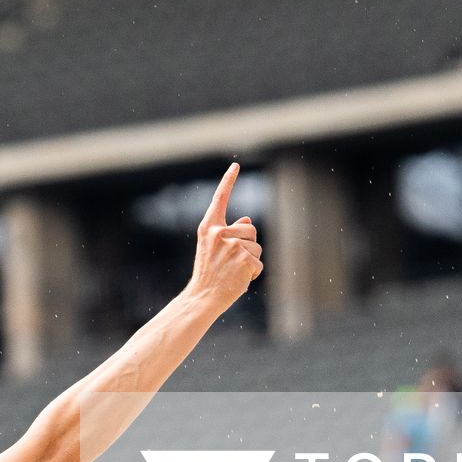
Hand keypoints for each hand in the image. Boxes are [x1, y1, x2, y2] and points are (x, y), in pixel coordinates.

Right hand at [188, 162, 262, 308]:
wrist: (203, 296)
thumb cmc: (209, 273)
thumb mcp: (213, 248)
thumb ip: (228, 232)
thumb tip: (247, 219)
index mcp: (209, 227)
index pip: (220, 199)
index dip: (229, 180)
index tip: (235, 165)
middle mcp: (219, 233)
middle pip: (250, 229)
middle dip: (248, 244)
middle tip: (232, 262)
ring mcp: (232, 246)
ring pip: (257, 247)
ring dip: (251, 260)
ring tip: (234, 272)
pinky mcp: (245, 259)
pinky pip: (259, 263)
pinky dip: (253, 273)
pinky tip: (239, 279)